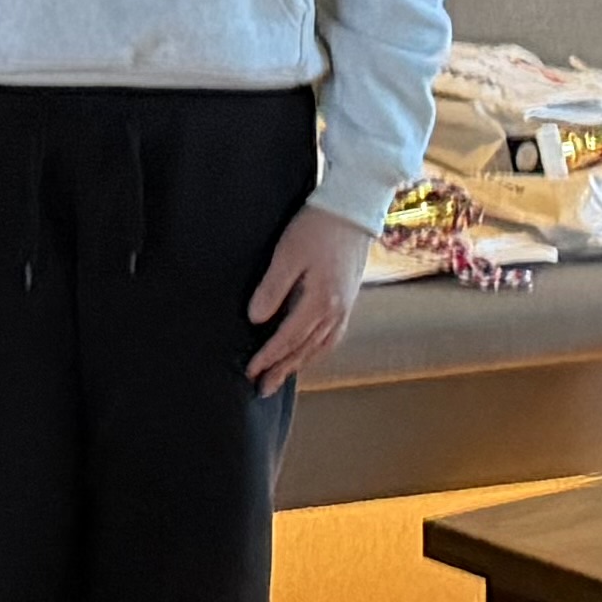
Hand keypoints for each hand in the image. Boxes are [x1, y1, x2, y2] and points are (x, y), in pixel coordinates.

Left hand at [248, 204, 368, 392]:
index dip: (268, 357)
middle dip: (282, 370)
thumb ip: (272, 288)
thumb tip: (255, 319)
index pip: (288, 339)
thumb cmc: (315, 229)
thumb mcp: (287, 255)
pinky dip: (316, 352)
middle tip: (261, 389)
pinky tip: (307, 355)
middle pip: (305, 350)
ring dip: (299, 365)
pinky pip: (332, 337)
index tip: (249, 371)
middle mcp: (336, 311)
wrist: (352, 212)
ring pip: (320, 347)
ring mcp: (345, 308)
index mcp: (321, 302)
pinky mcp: (347, 301)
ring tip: (280, 378)